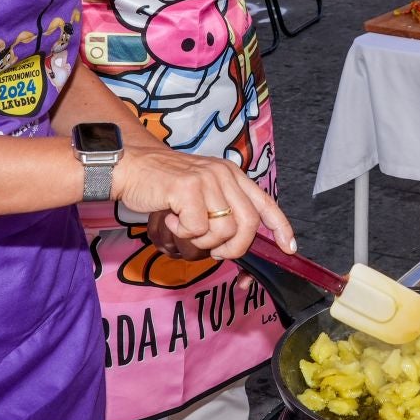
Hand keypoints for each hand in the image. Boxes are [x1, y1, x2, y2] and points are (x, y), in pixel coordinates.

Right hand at [108, 144, 292, 261]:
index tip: (289, 248)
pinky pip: (197, 229)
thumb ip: (222, 211)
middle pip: (247, 224)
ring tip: (184, 227)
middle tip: (215, 252)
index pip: (265, 202)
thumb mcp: (201, 192)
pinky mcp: (188, 188)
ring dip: (202, 241)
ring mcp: (207, 180)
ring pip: (223, 231)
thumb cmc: (163, 186)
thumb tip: (235, 245)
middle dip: (234, 248)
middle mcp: (224, 174)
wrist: (130, 167)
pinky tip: (171, 217)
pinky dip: (183, 233)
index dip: (280, 227)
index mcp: (231, 175)